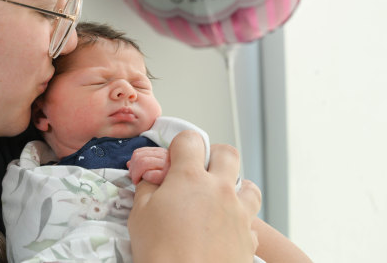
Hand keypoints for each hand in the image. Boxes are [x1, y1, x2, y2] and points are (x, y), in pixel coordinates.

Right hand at [128, 131, 260, 262]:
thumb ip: (147, 188)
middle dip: (213, 156)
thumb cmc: (161, 252)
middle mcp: (219, 190)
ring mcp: (239, 214)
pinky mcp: (249, 239)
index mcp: (190, 178)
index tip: (173, 157)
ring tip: (218, 200)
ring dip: (234, 187)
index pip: (190, 140)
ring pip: (249, 186)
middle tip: (199, 171)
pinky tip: (223, 231)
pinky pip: (250, 222)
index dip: (180, 145)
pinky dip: (238, 222)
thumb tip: (151, 179)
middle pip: (227, 153)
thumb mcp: (140, 214)